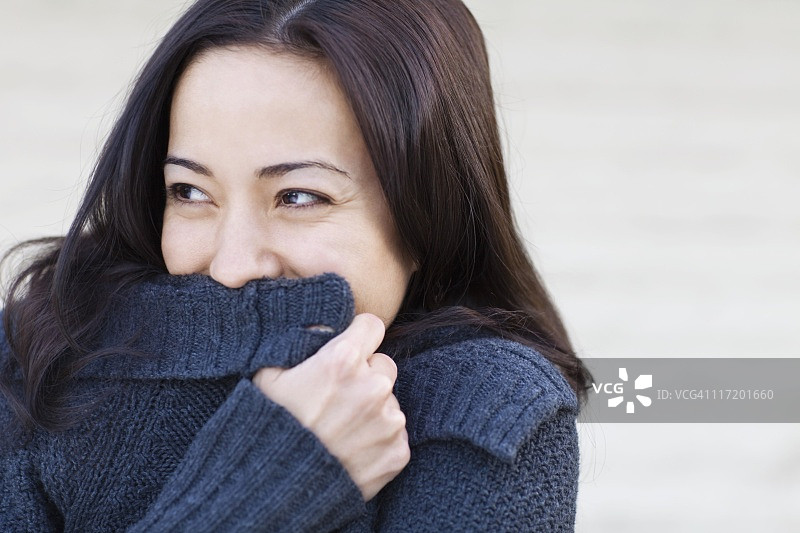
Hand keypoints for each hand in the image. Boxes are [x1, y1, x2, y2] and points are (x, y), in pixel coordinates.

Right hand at [253, 313, 409, 500]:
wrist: (275, 490)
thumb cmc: (268, 427)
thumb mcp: (270, 374)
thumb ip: (301, 343)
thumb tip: (322, 324)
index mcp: (343, 360)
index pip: (372, 325)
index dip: (358, 336)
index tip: (348, 351)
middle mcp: (373, 386)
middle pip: (384, 364)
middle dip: (366, 375)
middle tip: (339, 398)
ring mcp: (389, 420)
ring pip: (389, 402)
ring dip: (373, 410)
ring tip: (341, 429)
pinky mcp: (398, 452)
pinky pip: (395, 435)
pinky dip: (379, 440)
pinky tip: (352, 450)